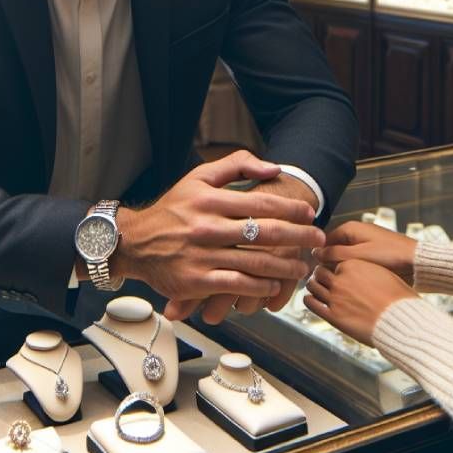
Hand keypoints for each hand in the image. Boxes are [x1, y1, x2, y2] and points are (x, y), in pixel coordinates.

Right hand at [117, 151, 323, 312]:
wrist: (134, 242)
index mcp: (211, 199)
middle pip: (266, 233)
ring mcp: (203, 256)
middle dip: (299, 237)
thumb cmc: (172, 210)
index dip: (292, 208)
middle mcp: (208, 227)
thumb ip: (236, 165)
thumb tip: (273, 168)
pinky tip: (274, 285)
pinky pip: (238, 285)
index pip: (263, 202)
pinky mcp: (197, 281)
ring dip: (286, 266)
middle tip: (318, 239)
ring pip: (256, 262)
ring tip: (302, 267)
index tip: (310, 213)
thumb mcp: (198, 177)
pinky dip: (261, 287)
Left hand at [303, 261, 416, 346]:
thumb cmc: (397, 297)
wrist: (399, 319)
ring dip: (313, 286)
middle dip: (320, 274)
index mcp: (352, 265)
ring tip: (315, 288)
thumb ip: (366, 269)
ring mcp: (335, 297)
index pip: (333, 262)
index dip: (333, 267)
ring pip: (313, 285)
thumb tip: (360, 270)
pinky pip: (311, 303)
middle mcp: (340, 278)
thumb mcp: (383, 274)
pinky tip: (311, 299)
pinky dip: (308, 299)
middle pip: (320, 271)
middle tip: (321, 278)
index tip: (333, 271)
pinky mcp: (332, 315)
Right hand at [314, 220, 418, 283]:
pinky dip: (353, 269)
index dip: (318, 255)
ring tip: (339, 282)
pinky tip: (353, 282)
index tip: (313, 270)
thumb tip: (315, 252)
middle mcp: (357, 233)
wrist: (417, 263)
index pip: (324, 239)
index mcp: (351, 227)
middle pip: (334, 248)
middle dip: (329, 263)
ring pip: (345, 256)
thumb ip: (335, 253)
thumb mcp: (358, 255)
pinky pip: (356, 261)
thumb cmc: (389, 257)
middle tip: (325, 279)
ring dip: (341, 267)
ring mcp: (365, 243)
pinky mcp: (373, 253)